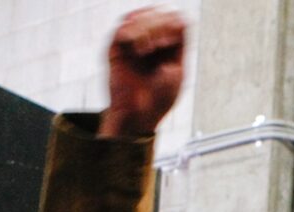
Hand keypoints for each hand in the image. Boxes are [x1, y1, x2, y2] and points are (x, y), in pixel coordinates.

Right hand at [100, 7, 186, 136]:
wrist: (137, 117)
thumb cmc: (159, 101)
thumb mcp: (176, 77)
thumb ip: (176, 53)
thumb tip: (176, 27)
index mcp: (173, 47)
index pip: (176, 19)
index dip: (172, 24)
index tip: (168, 43)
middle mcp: (153, 41)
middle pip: (158, 13)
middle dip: (157, 25)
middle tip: (156, 46)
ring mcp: (135, 43)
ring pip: (139, 16)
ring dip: (144, 28)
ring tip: (145, 49)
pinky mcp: (117, 49)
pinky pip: (121, 29)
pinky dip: (130, 32)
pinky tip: (136, 47)